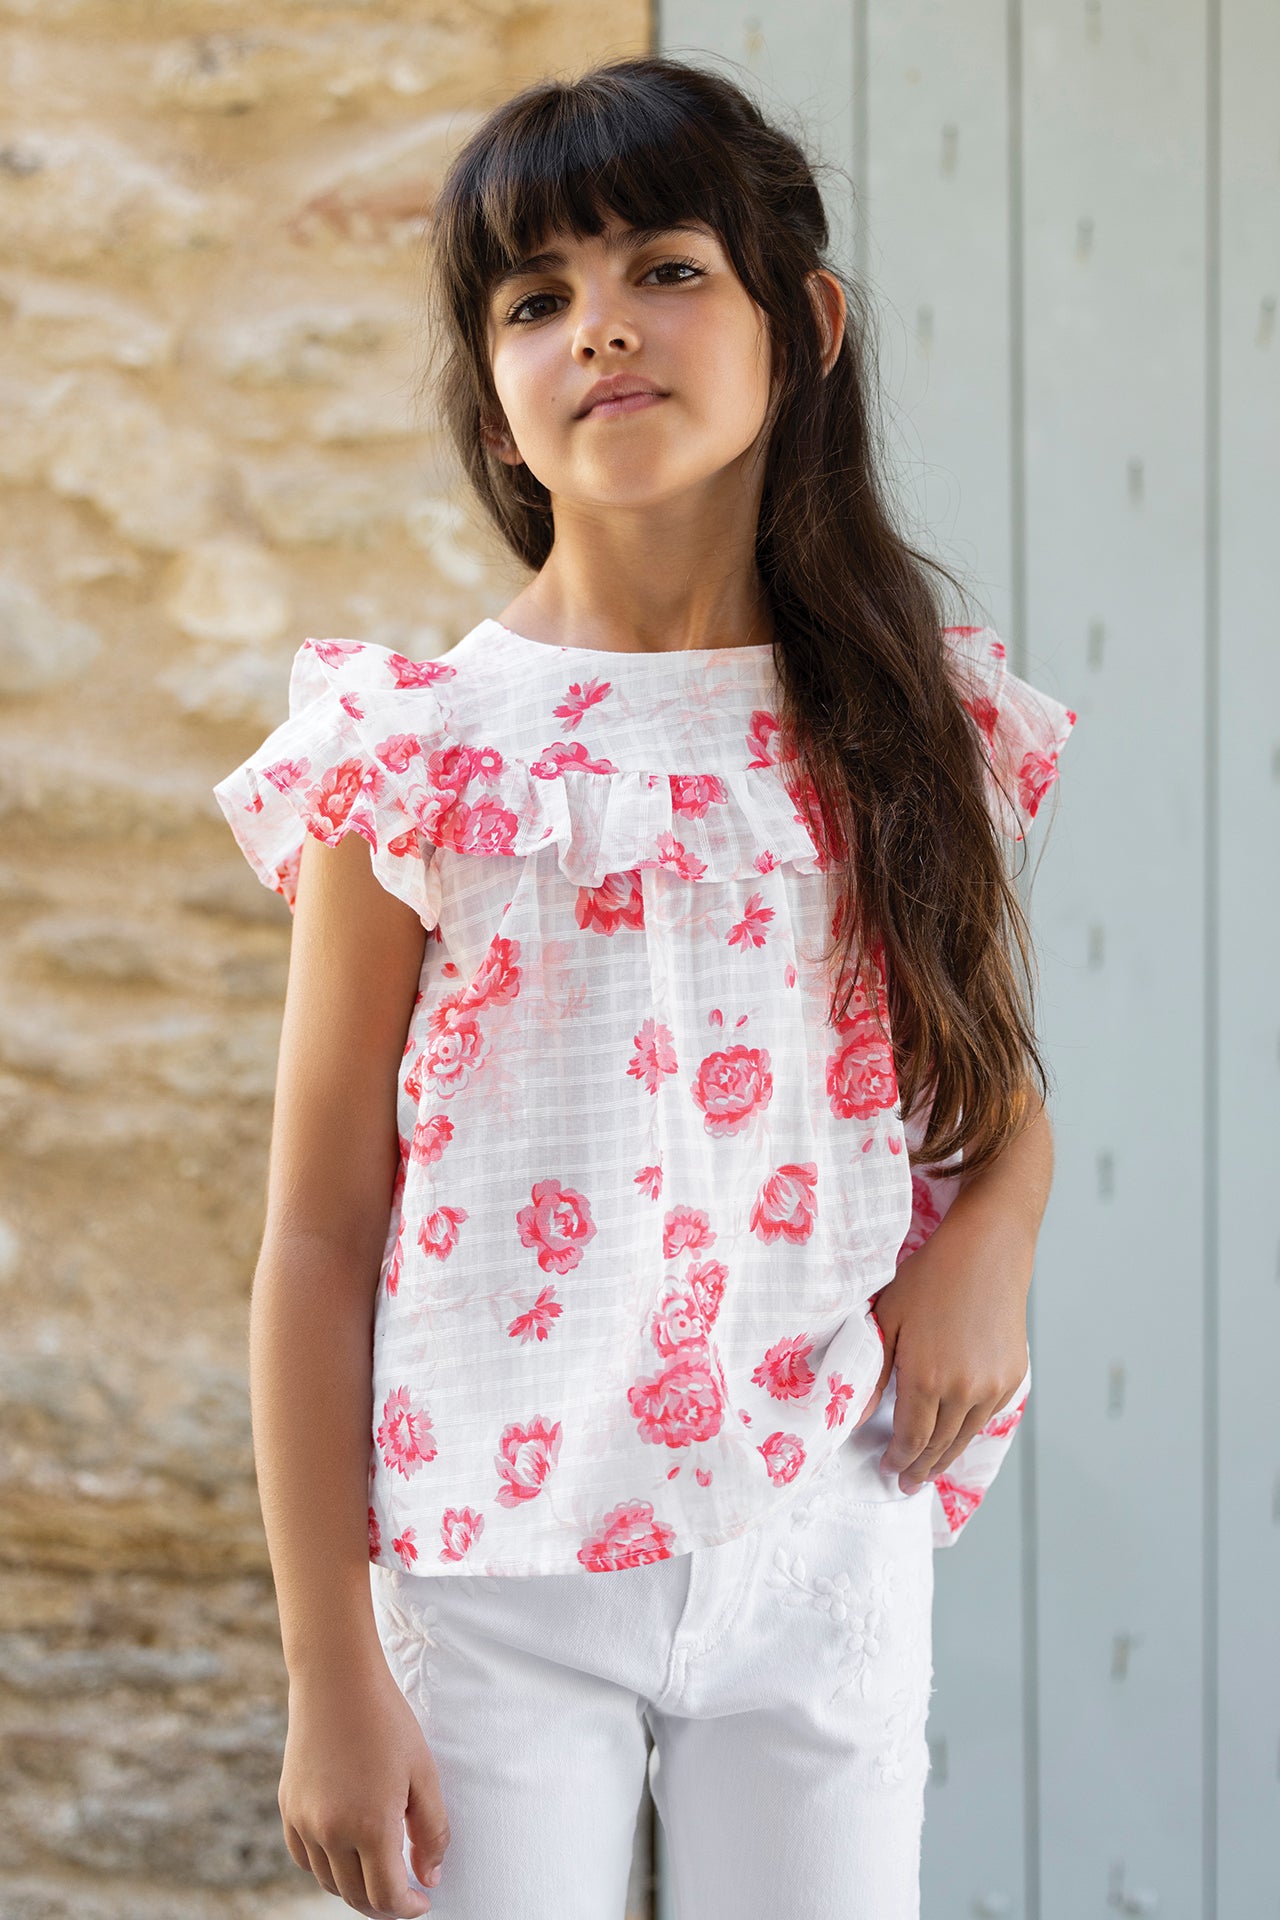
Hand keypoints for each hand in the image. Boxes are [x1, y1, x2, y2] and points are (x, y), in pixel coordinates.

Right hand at [279, 1655, 448, 1916]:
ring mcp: (304, 1822)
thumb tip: (429, 1877)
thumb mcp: (424, 1773)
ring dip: (356, 1888)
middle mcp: (332, 1831)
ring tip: (379, 1872)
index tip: (422, 1902)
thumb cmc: (386, 1721)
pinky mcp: (288, 1809)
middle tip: (405, 1893)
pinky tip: (347, 1853)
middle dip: (384, 1905)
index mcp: (371, 1825)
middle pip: (356, 1896)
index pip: (387, 1896)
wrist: (336, 1680)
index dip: (408, 1908)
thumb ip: (432, 1832)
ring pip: (330, 1881)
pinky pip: (306, 1859)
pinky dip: (327, 1868)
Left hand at [853, 1213, 1031, 1494]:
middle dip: (920, 1468)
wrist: (987, 1251)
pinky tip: (957, 1435)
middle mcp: (963, 1390)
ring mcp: (992, 1386)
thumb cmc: (930, 1277)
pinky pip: (987, 1416)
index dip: (898, 1458)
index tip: (887, 1469)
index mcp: (926, 1377)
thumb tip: (858, 1415)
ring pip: (965, 1437)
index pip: (910, 1438)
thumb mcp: (888, 1318)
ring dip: (946, 1458)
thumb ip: (874, 1372)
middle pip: (939, 1445)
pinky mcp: (1012, 1377)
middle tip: (907, 1484)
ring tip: (930, 1470)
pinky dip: (969, 1431)